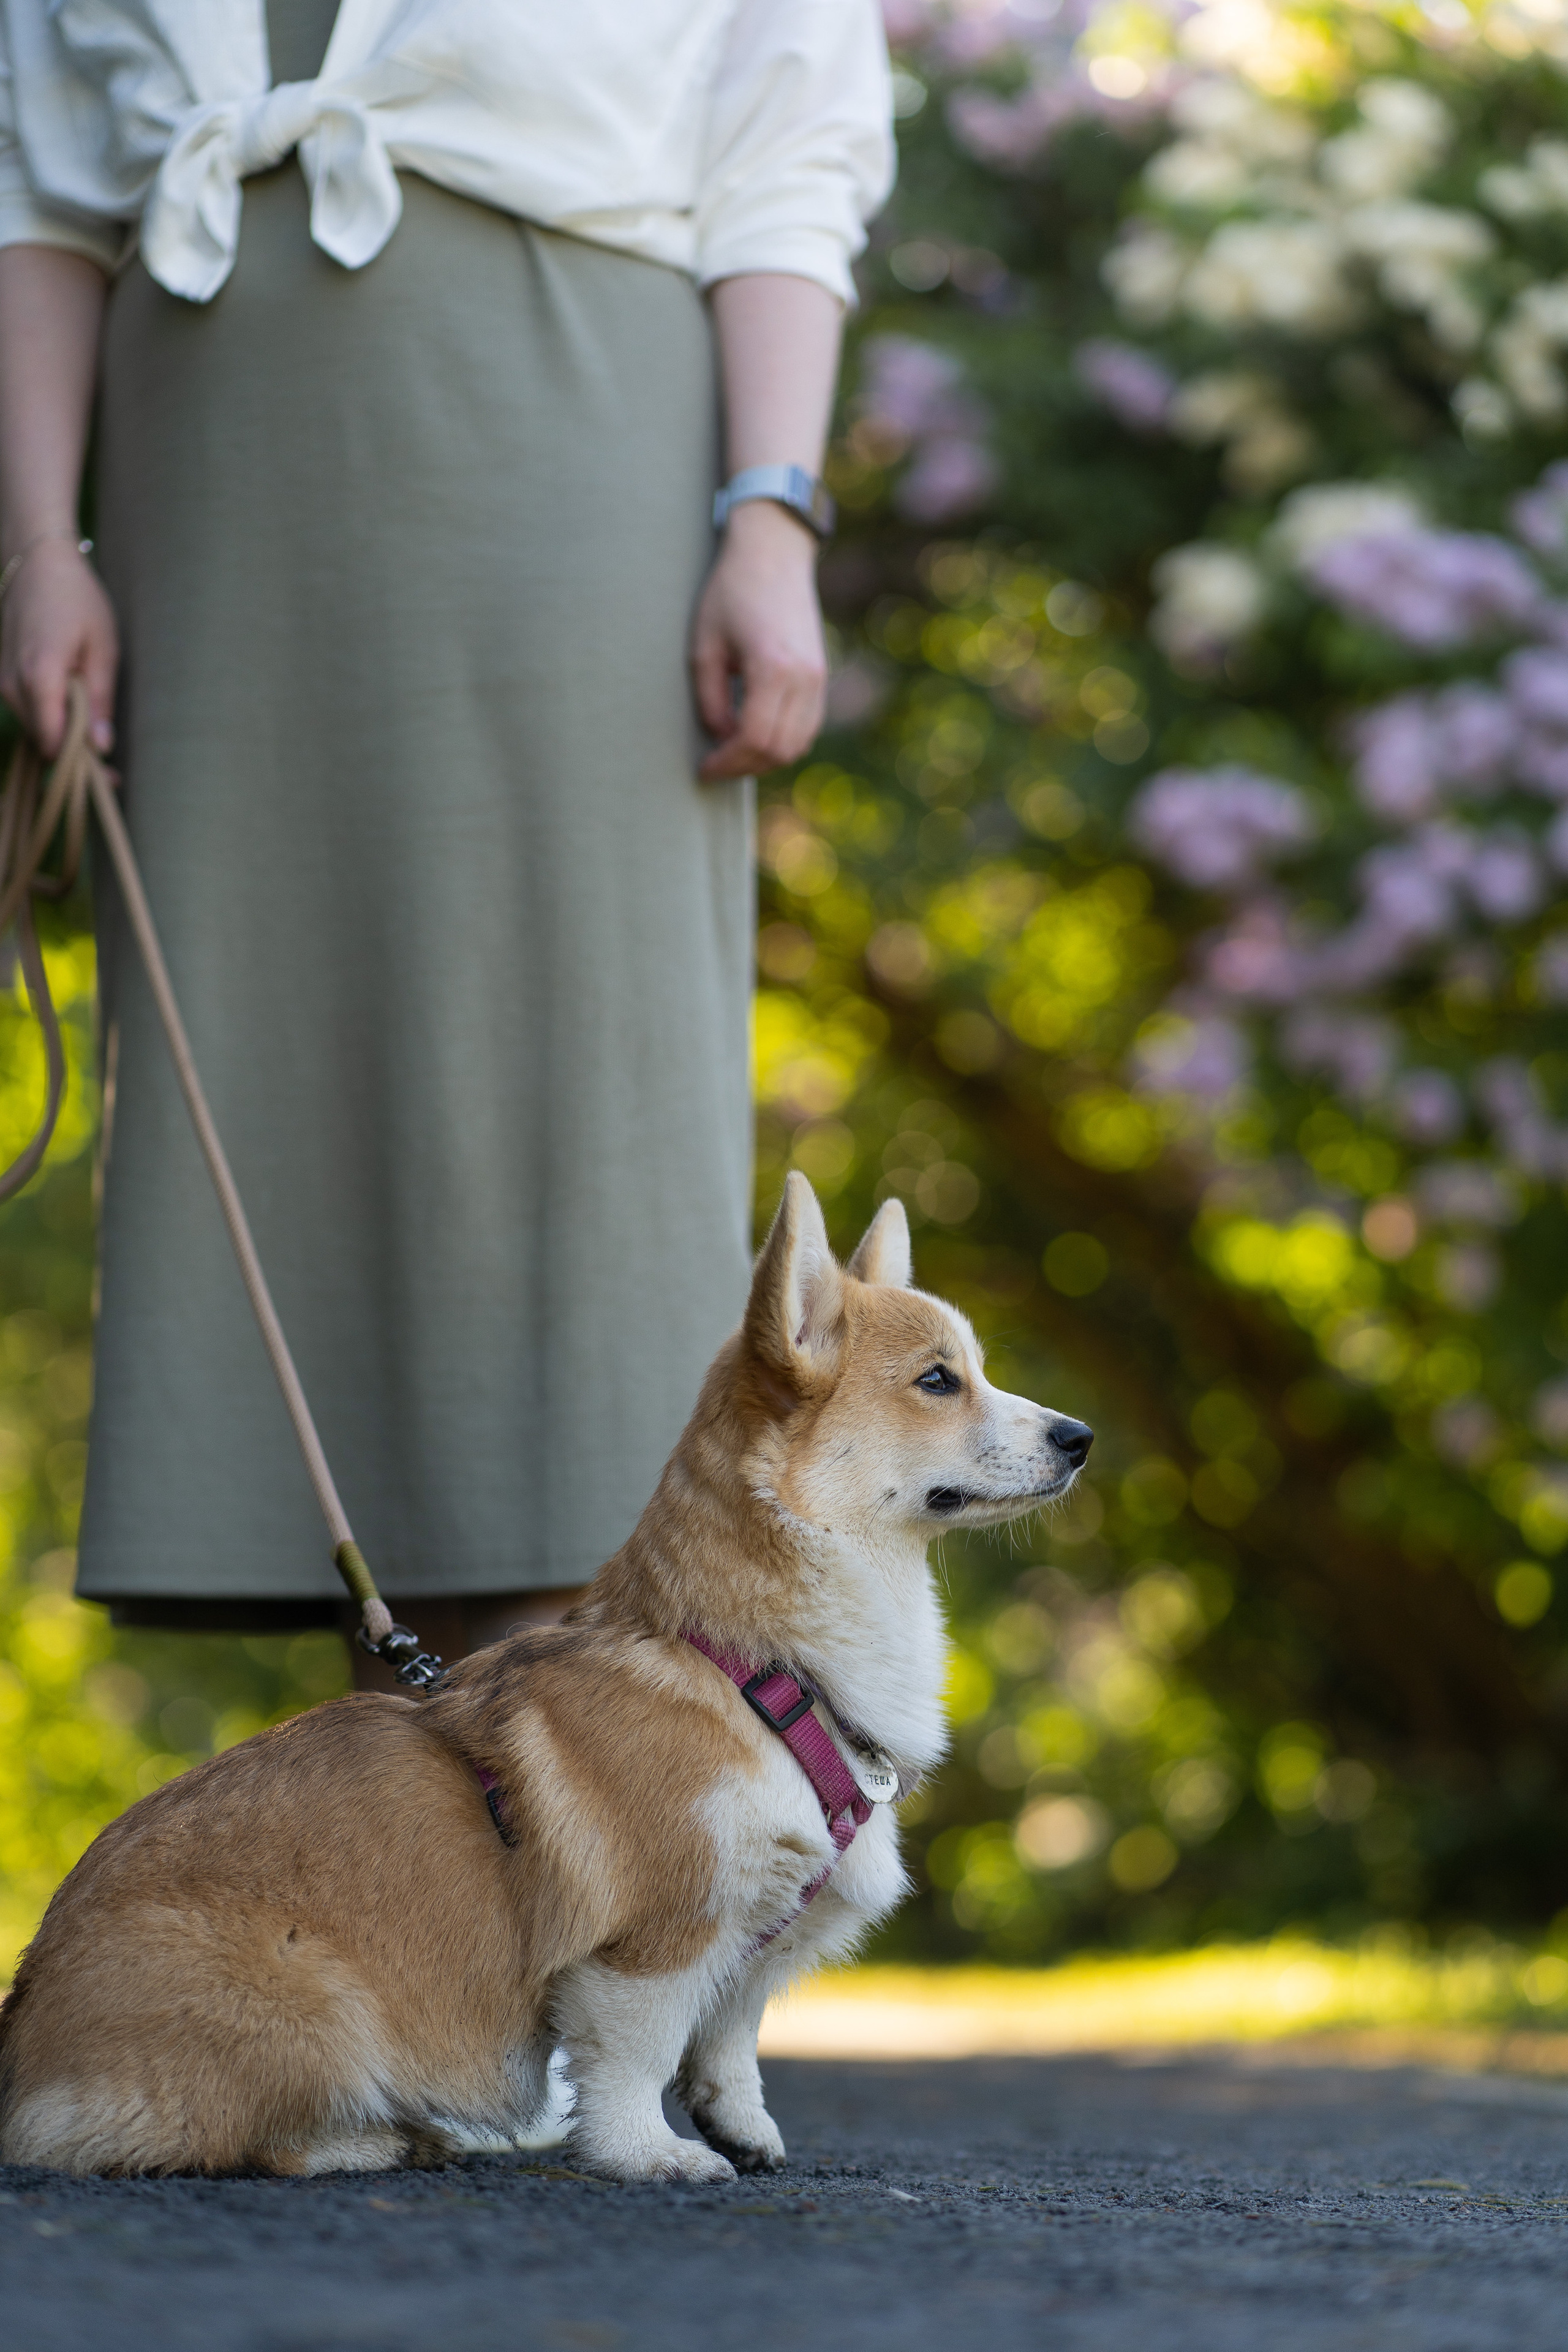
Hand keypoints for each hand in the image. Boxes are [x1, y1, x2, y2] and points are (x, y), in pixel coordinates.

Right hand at [0, 538, 117, 756]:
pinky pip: (26, 710)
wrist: (36, 561)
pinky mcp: (0, 676)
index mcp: (39, 676)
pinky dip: (50, 717)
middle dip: (74, 755)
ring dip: (61, 734)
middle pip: (41, 741)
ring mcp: (0, 680)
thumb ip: (99, 701)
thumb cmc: (76, 599)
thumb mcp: (103, 648)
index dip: (80, 764)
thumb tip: (101, 747)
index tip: (110, 777)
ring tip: (94, 727)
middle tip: (111, 769)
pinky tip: (73, 708)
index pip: (52, 742)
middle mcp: (11, 684)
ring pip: (34, 728)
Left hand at [691, 501, 827, 781]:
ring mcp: (818, 678)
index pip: (754, 738)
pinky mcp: (821, 676)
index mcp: (773, 667)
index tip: (704, 768)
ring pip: (798, 744)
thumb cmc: (731, 591)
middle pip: (779, 750)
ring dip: (766, 758)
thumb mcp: (704, 644)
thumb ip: (709, 698)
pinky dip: (783, 741)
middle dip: (744, 767)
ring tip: (733, 753)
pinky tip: (755, 735)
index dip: (727, 762)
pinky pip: (808, 727)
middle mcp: (804, 678)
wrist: (774, 552)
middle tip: (715, 767)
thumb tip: (720, 736)